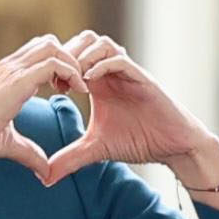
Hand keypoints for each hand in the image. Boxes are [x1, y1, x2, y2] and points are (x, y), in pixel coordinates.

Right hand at [0, 35, 82, 199]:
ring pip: (52, 47)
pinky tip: (77, 91)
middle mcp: (10, 67)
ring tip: (78, 88)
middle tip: (75, 87)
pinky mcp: (18, 80)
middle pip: (48, 42)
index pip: (38, 52)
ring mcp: (12, 70)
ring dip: (71, 64)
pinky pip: (53, 62)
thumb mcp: (10, 143)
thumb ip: (29, 152)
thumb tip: (44, 171)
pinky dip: (71, 71)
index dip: (59, 66)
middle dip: (68, 59)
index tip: (67, 91)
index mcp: (7, 76)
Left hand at [47, 32, 218, 209]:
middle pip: (84, 39)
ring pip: (101, 43)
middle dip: (67, 55)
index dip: (57, 66)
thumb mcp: (96, 149)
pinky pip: (120, 59)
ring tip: (74, 81)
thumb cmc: (139, 141)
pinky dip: (102, 65)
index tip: (50, 88)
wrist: (172, 146)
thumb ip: (71, 158)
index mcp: (98, 82)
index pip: (73, 56)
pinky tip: (89, 84)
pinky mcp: (142, 78)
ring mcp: (127, 72)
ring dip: (83, 57)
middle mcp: (111, 72)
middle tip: (59, 80)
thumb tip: (46, 178)